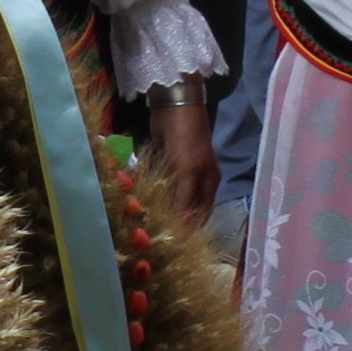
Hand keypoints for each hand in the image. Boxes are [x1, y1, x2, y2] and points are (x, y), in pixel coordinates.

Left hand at [146, 98, 218, 227]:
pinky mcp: (166, 162)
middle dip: (174, 218)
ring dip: (162, 206)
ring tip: (145, 223)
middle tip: (155, 235)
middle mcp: (198, 180)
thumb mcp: (189, 171)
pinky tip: (142, 202)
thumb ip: (186, 199)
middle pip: (187, 206)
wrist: (174, 107)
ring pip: (173, 195)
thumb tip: (186, 226)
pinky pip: (161, 183)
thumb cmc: (187, 140)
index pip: (202, 213)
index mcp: (209, 183)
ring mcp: (182, 171)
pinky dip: (154, 191)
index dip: (190, 227)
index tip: (173, 243)